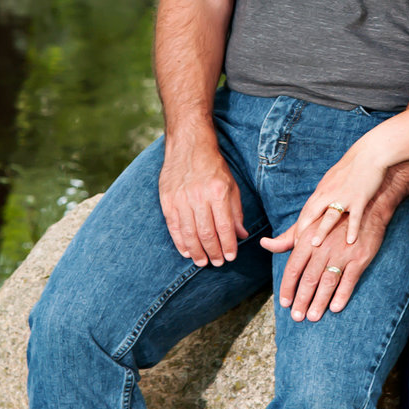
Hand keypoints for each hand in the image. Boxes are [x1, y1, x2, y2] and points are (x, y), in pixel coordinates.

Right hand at [158, 135, 247, 266]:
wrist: (188, 146)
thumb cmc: (213, 167)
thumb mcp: (231, 185)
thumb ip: (236, 211)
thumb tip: (241, 235)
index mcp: (218, 192)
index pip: (224, 226)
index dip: (228, 245)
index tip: (231, 256)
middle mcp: (199, 196)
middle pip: (206, 233)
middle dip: (213, 252)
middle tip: (218, 262)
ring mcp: (181, 199)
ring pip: (189, 233)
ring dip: (197, 252)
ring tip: (203, 262)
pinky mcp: (167, 200)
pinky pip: (174, 227)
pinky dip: (180, 242)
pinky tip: (187, 251)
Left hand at [261, 205, 387, 320]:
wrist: (368, 209)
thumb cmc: (334, 220)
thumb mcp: (309, 224)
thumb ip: (287, 238)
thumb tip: (264, 243)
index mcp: (309, 239)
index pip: (294, 267)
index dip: (288, 287)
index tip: (285, 303)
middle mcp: (324, 246)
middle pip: (310, 278)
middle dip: (302, 300)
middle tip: (297, 316)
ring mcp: (343, 252)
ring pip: (328, 281)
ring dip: (319, 301)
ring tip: (313, 316)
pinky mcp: (360, 257)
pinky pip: (349, 280)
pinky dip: (342, 294)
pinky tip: (335, 307)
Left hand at [290, 137, 390, 245]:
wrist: (370, 153)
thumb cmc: (352, 167)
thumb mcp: (333, 179)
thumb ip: (325, 194)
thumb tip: (317, 207)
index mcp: (322, 190)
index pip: (306, 211)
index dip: (299, 227)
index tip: (294, 242)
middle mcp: (330, 193)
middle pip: (312, 214)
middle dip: (303, 231)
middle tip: (297, 247)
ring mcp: (344, 196)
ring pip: (330, 215)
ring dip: (321, 230)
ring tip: (315, 244)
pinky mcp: (359, 197)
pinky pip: (355, 216)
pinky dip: (352, 229)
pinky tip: (350, 241)